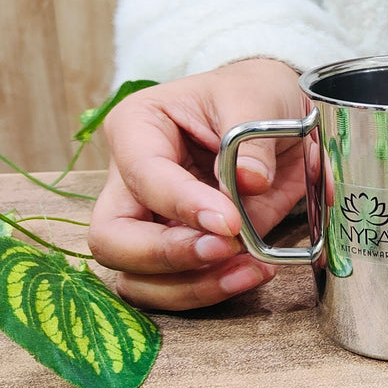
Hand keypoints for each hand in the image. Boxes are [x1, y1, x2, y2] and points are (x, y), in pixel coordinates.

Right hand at [88, 58, 316, 309]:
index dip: (182, 204)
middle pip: (111, 239)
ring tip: (250, 270)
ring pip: (135, 278)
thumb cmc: (254, 95)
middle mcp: (130, 181)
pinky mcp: (179, 251)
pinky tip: (252, 273)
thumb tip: (249, 181)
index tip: (230, 221)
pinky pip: (174, 289)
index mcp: (137, 128)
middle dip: (166, 255)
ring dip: (191, 286)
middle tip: (225, 249)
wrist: (275, 116)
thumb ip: (252, 139)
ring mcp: (150, 222)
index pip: (141, 176)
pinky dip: (209, 292)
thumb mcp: (258, 97)